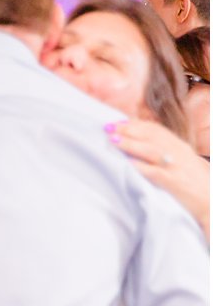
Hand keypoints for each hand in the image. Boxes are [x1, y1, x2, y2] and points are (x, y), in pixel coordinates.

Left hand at [108, 120, 210, 239]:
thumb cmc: (197, 183)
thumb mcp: (184, 163)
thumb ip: (167, 153)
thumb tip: (142, 147)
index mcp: (181, 147)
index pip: (157, 130)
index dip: (137, 124)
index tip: (119, 121)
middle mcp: (179, 153)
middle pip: (151, 136)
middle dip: (129, 130)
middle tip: (109, 127)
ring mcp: (176, 167)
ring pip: (151, 150)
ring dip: (130, 144)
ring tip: (113, 141)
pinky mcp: (174, 183)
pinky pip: (155, 172)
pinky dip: (141, 167)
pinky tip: (128, 164)